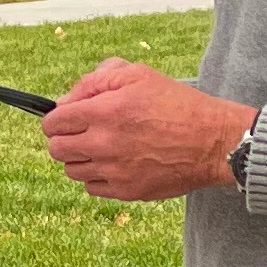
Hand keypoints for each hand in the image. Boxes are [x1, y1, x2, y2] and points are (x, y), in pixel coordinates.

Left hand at [42, 59, 256, 203]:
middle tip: (82, 132)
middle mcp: (104, 144)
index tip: (65, 118)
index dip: (55, 118)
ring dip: (79, 159)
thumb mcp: (138, 74)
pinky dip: (97, 177)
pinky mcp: (127, 192)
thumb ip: (96, 80)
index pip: (52, 122)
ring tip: (100, 148)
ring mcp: (115, 171)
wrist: (213, 142)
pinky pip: (92, 189)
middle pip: (56, 149)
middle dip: (63, 138)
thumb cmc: (178, 104)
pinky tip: (114, 164)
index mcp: (103, 112)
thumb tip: (66, 100)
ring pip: (71, 170)